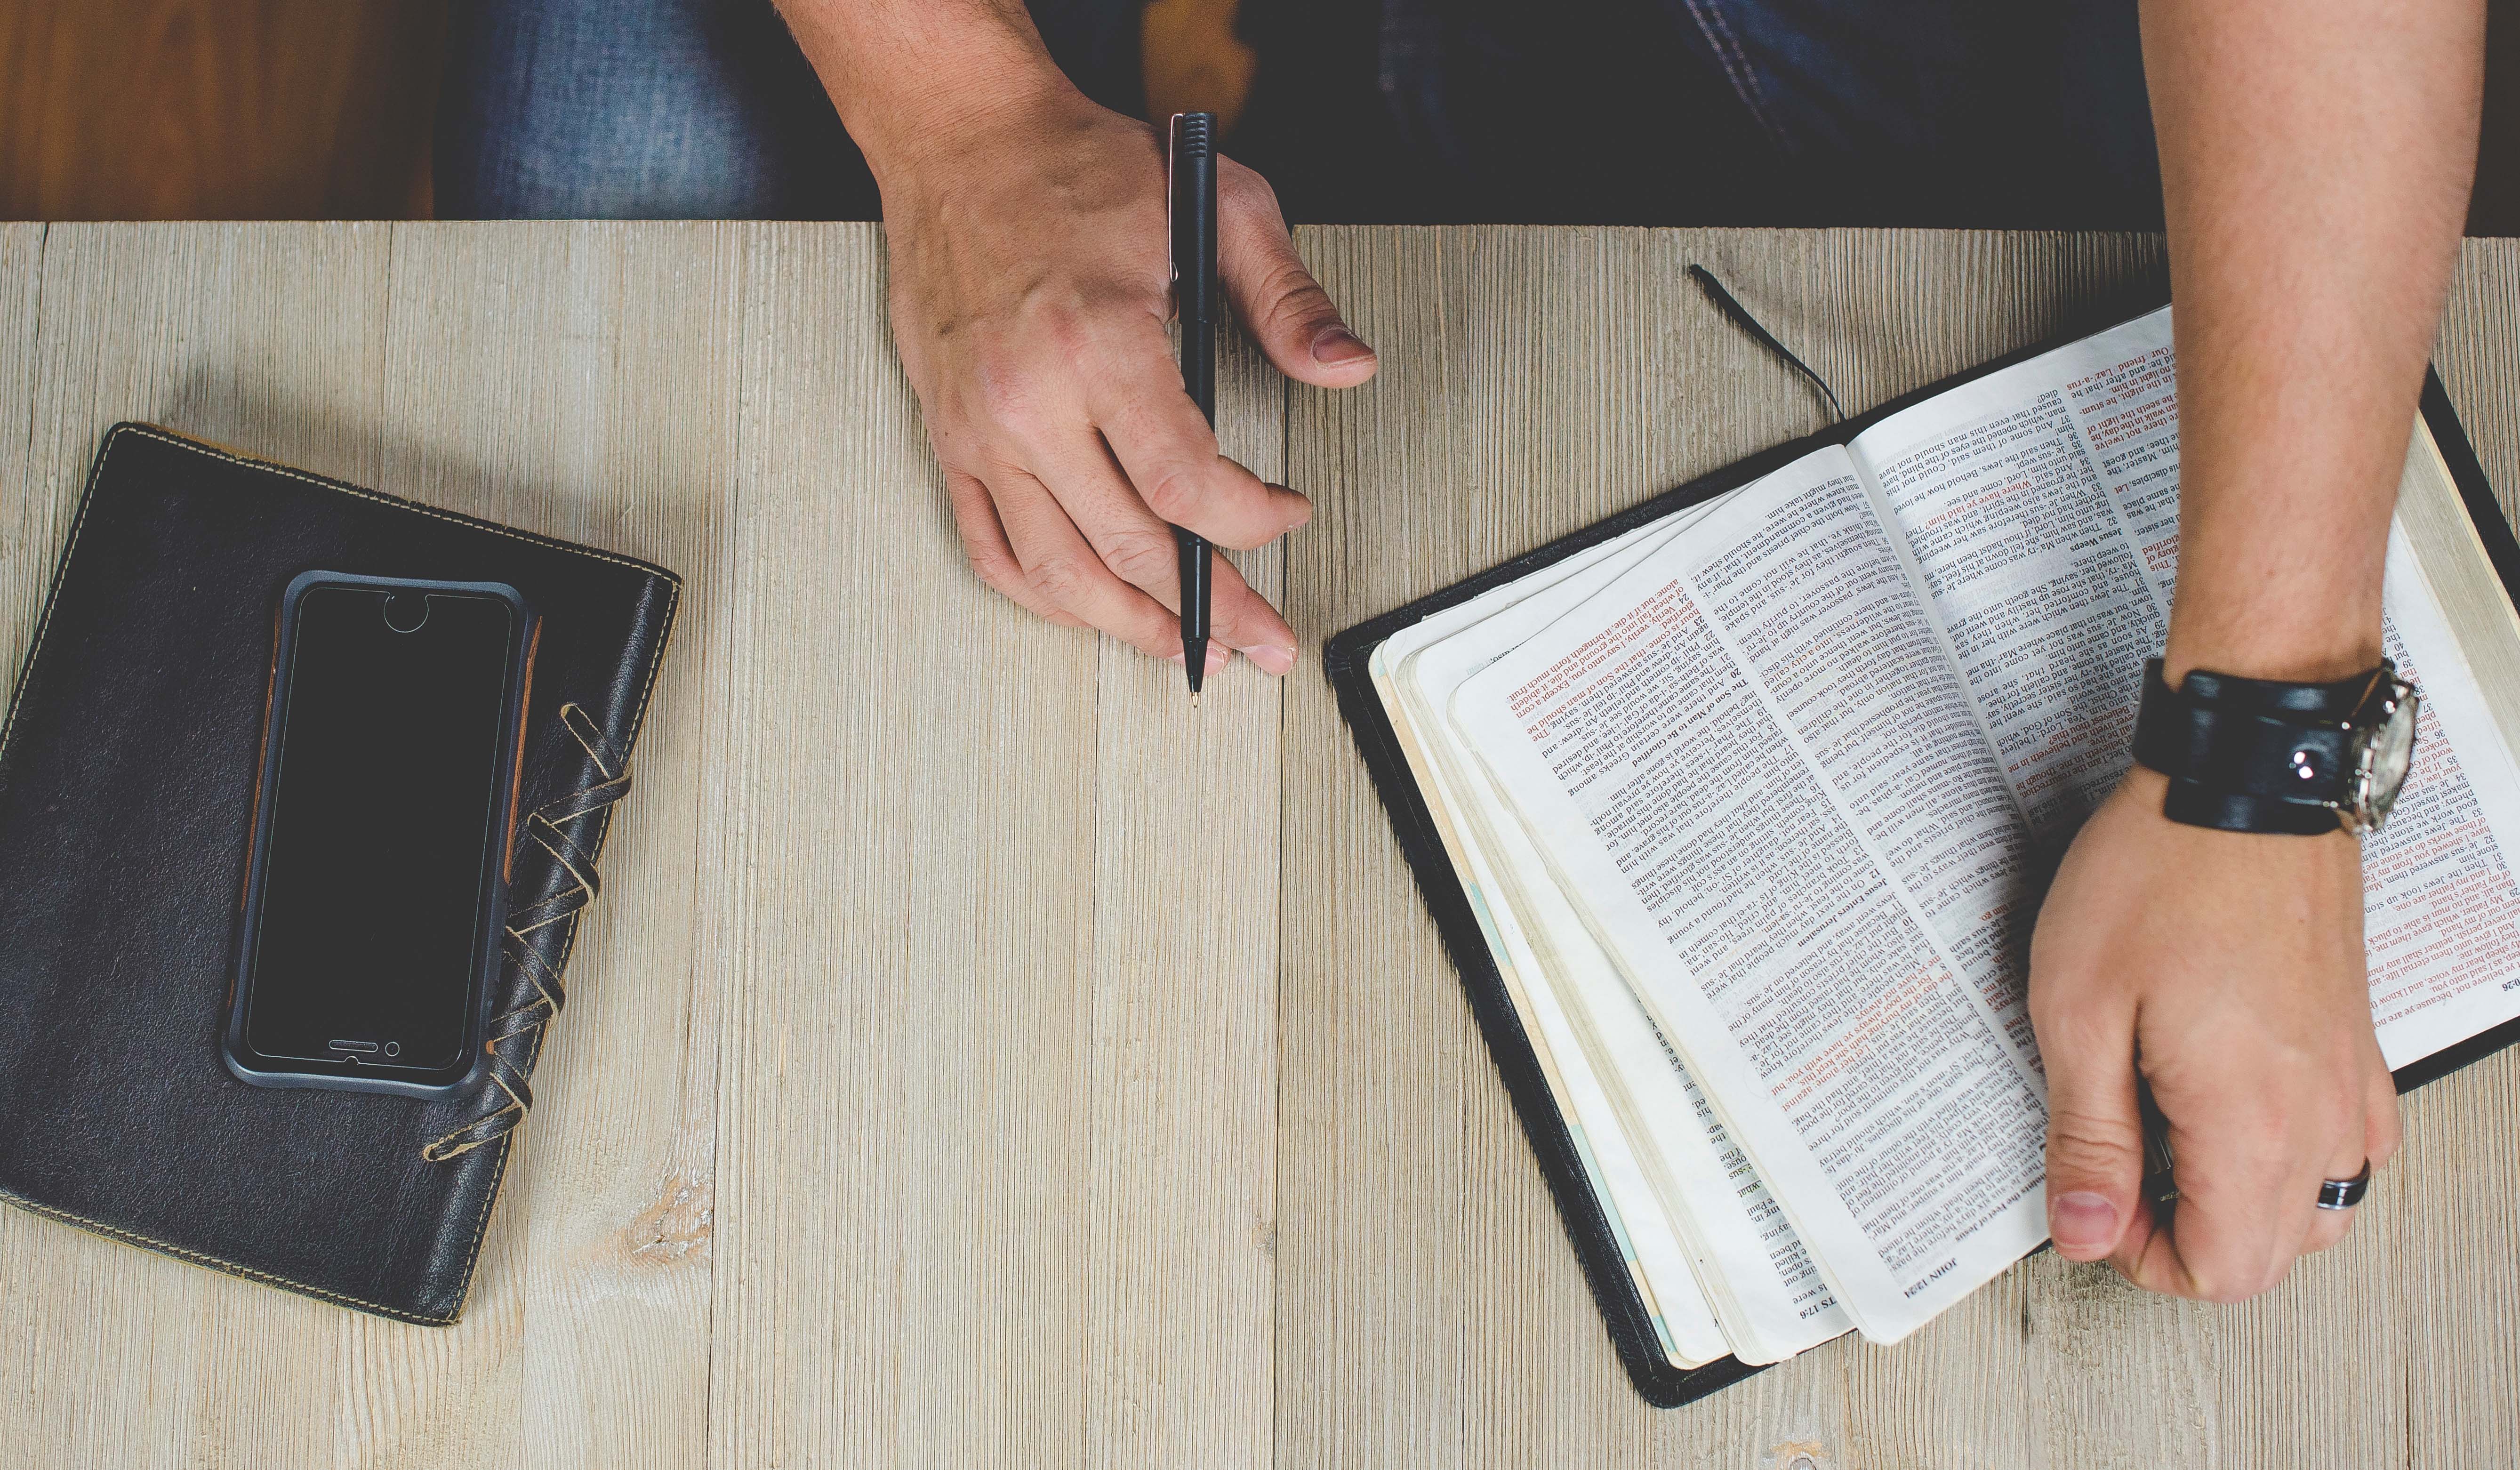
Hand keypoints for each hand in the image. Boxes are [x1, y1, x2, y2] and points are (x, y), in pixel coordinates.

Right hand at [875, 84, 1376, 672]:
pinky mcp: (950, 438)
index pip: (1185, 483)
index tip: (1288, 514)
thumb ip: (1287, 297)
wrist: (963, 139)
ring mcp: (981, 428)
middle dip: (1213, 605)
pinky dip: (1048, 598)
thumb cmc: (1077, 169)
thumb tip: (1346, 365)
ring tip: (1188, 648)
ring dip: (1129, 627)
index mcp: (1098, 343)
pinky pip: (993, 550)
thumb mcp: (1215, 206)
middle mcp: (1029, 399)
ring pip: (1058, 572)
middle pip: (1130, 546)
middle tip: (1263, 637)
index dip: (1250, 522)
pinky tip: (1095, 611)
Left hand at [2029, 765, 2400, 1299]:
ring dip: (2244, 1204)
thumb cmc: (2159, 871)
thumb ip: (2088, 1136)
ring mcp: (2348, 1077)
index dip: (2144, 1256)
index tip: (2096, 1202)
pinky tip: (2233, 1109)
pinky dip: (2294, 1157)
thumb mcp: (2079, 1009)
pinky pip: (2349, 1145)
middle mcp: (2318, 1111)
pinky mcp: (2354, 1041)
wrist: (2241, 780)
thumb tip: (2085, 1230)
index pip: (2223, 1270)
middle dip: (2189, 1239)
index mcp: (2251, 1120)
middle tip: (2120, 1172)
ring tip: (2169, 1140)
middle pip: (2274, 1254)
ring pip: (2319, 1208)